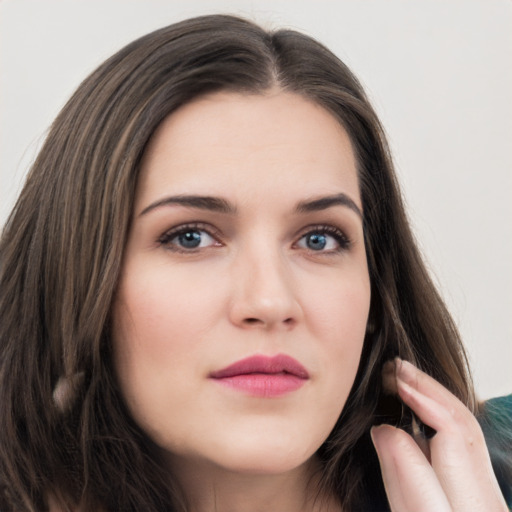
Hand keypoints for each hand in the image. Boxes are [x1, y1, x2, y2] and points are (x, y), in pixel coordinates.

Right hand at [371, 358, 507, 511]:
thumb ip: (402, 479)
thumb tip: (386, 430)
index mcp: (463, 507)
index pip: (449, 438)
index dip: (421, 403)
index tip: (393, 382)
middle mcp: (484, 501)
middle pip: (464, 427)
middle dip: (430, 390)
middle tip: (397, 368)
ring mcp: (490, 499)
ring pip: (469, 431)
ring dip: (437, 397)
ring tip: (406, 379)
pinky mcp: (486, 497)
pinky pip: (466, 443)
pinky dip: (443, 416)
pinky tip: (421, 408)